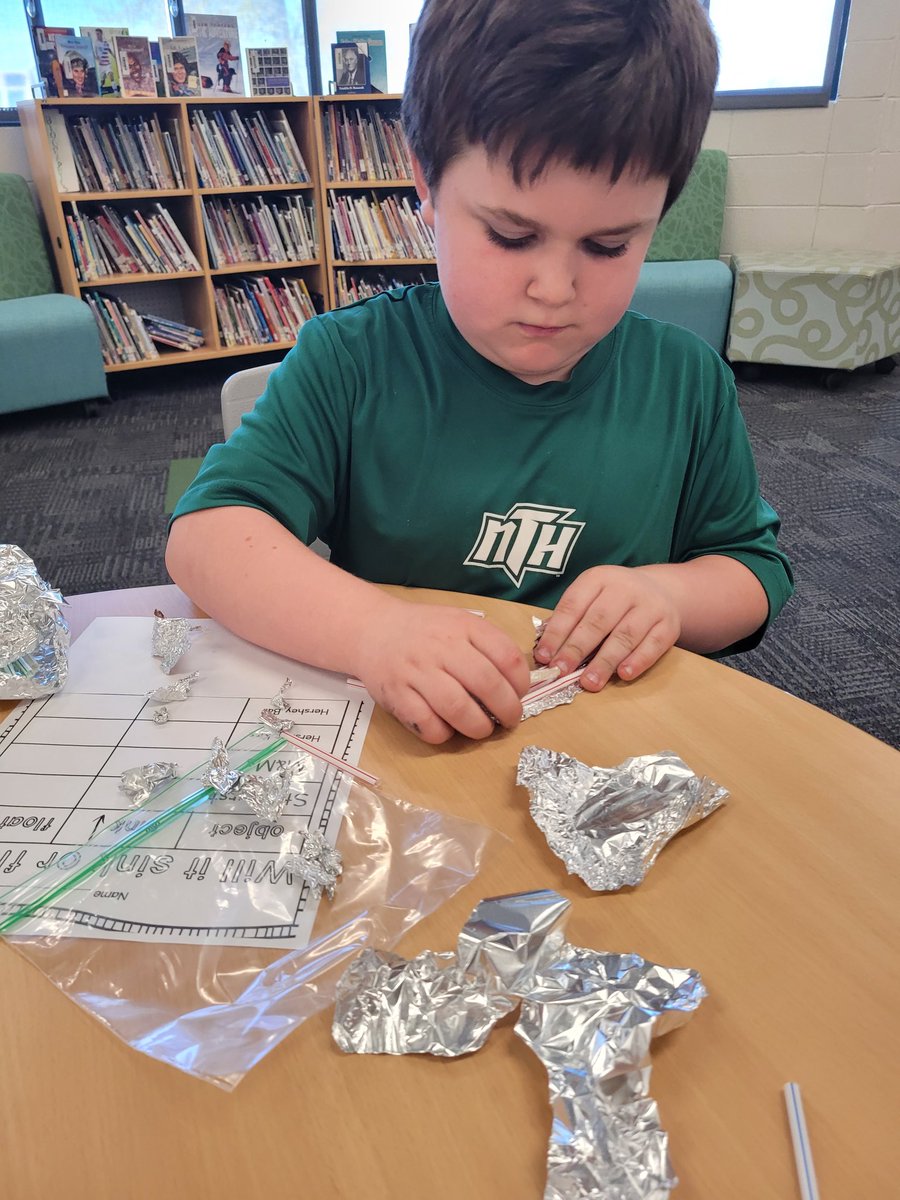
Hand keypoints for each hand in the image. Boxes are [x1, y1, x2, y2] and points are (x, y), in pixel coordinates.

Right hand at [355, 600, 529, 743]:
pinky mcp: (397, 695)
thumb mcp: (459, 622)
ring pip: (458, 708)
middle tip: (510, 720)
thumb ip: (487, 645)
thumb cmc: (424, 631)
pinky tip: (448, 729)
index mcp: (463, 626)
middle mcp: (441, 647)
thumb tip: (517, 684)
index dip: (521, 683)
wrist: (371, 630)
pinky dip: (443, 734)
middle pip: (487, 684)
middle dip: (507, 710)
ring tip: (482, 729)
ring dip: (478, 727)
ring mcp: (417, 671)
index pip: (506, 656)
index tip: (520, 694)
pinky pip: (427, 724)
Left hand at [534, 566, 680, 689]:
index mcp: (598, 578)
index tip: (544, 656)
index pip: (573, 605)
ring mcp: (650, 604)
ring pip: (625, 635)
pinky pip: (653, 644)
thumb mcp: (590, 597)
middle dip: (576, 648)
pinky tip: (623, 675)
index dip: (557, 632)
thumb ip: (570, 620)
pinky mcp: (669, 624)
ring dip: (605, 661)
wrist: (660, 589)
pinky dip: (638, 660)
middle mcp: (625, 588)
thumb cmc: (613, 600)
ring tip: (589, 682)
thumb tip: (546, 651)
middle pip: (598, 621)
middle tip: (561, 671)